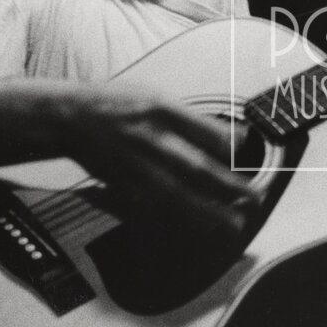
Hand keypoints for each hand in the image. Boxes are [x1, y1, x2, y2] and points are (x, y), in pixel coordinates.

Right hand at [58, 85, 258, 239]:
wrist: (73, 117)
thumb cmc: (119, 104)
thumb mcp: (158, 96)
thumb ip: (192, 120)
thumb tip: (233, 139)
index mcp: (163, 111)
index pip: (205, 131)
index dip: (234, 147)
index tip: (252, 157)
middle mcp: (151, 138)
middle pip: (195, 168)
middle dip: (228, 188)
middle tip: (254, 201)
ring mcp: (136, 165)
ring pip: (176, 195)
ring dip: (207, 213)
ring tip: (233, 227)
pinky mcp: (124, 185)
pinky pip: (154, 207)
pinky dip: (176, 220)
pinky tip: (196, 230)